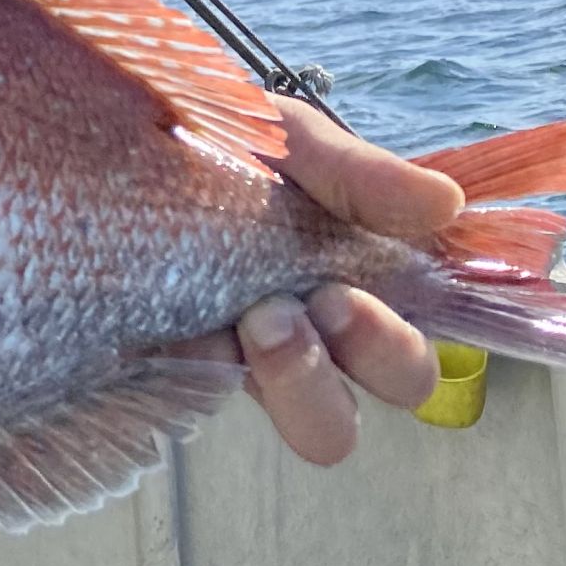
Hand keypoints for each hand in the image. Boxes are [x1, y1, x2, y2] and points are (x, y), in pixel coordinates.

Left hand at [165, 94, 465, 464]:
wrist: (121, 137)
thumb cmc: (218, 138)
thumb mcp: (287, 138)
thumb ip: (357, 173)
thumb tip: (444, 205)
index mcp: (362, 273)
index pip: (423, 336)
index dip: (410, 336)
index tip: (358, 288)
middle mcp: (325, 328)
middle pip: (400, 386)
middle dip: (377, 349)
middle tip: (324, 300)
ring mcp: (260, 354)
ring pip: (326, 428)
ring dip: (307, 379)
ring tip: (261, 320)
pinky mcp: (189, 370)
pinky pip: (222, 404)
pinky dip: (213, 370)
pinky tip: (186, 332)